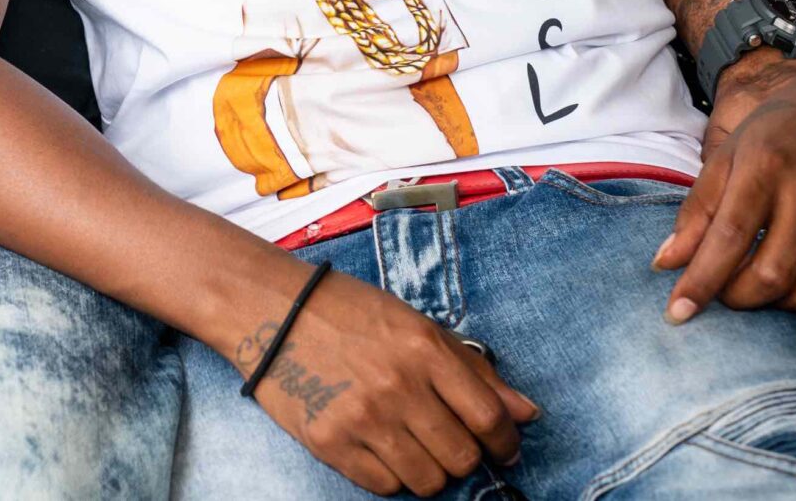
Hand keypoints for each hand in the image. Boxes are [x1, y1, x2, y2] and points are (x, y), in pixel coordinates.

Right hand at [234, 266, 536, 495]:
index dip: (505, 441)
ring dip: (431, 471)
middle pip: (462, 457)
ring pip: (427, 480)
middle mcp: (397, 386)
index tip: (503, 446)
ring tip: (414, 446)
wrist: (270, 310)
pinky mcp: (330, 442)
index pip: (488, 417)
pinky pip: (384, 487)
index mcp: (423, 349)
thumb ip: (472, 368)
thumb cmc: (346, 312)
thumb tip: (526, 412)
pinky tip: (382, 448)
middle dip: (466, 458)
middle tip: (451, 443)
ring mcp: (362, 417)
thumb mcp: (414, 324)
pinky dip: (392, 476)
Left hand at [658, 52, 795, 320]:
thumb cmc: (779, 130)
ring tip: (754, 287)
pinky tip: (791, 285)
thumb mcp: (728, 154)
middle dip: (735, 299)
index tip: (677, 313)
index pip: (729, 238)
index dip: (701, 282)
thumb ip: (697, 210)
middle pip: (770, 276)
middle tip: (719, 292)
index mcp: (766, 167)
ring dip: (772, 306)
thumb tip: (666, 263)